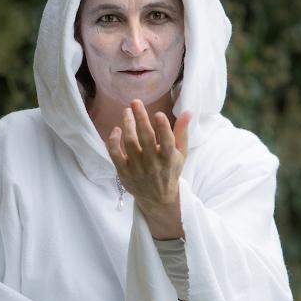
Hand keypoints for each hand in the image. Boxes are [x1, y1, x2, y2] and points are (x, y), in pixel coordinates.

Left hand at [106, 100, 191, 237]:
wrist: (157, 198)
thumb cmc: (170, 171)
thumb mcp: (180, 154)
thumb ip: (182, 132)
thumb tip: (187, 112)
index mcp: (169, 159)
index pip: (167, 142)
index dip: (163, 128)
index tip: (158, 114)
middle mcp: (153, 164)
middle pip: (145, 139)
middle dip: (140, 118)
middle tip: (135, 102)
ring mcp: (137, 169)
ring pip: (129, 143)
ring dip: (127, 125)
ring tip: (127, 111)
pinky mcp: (124, 173)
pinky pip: (115, 154)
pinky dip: (113, 141)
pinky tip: (116, 130)